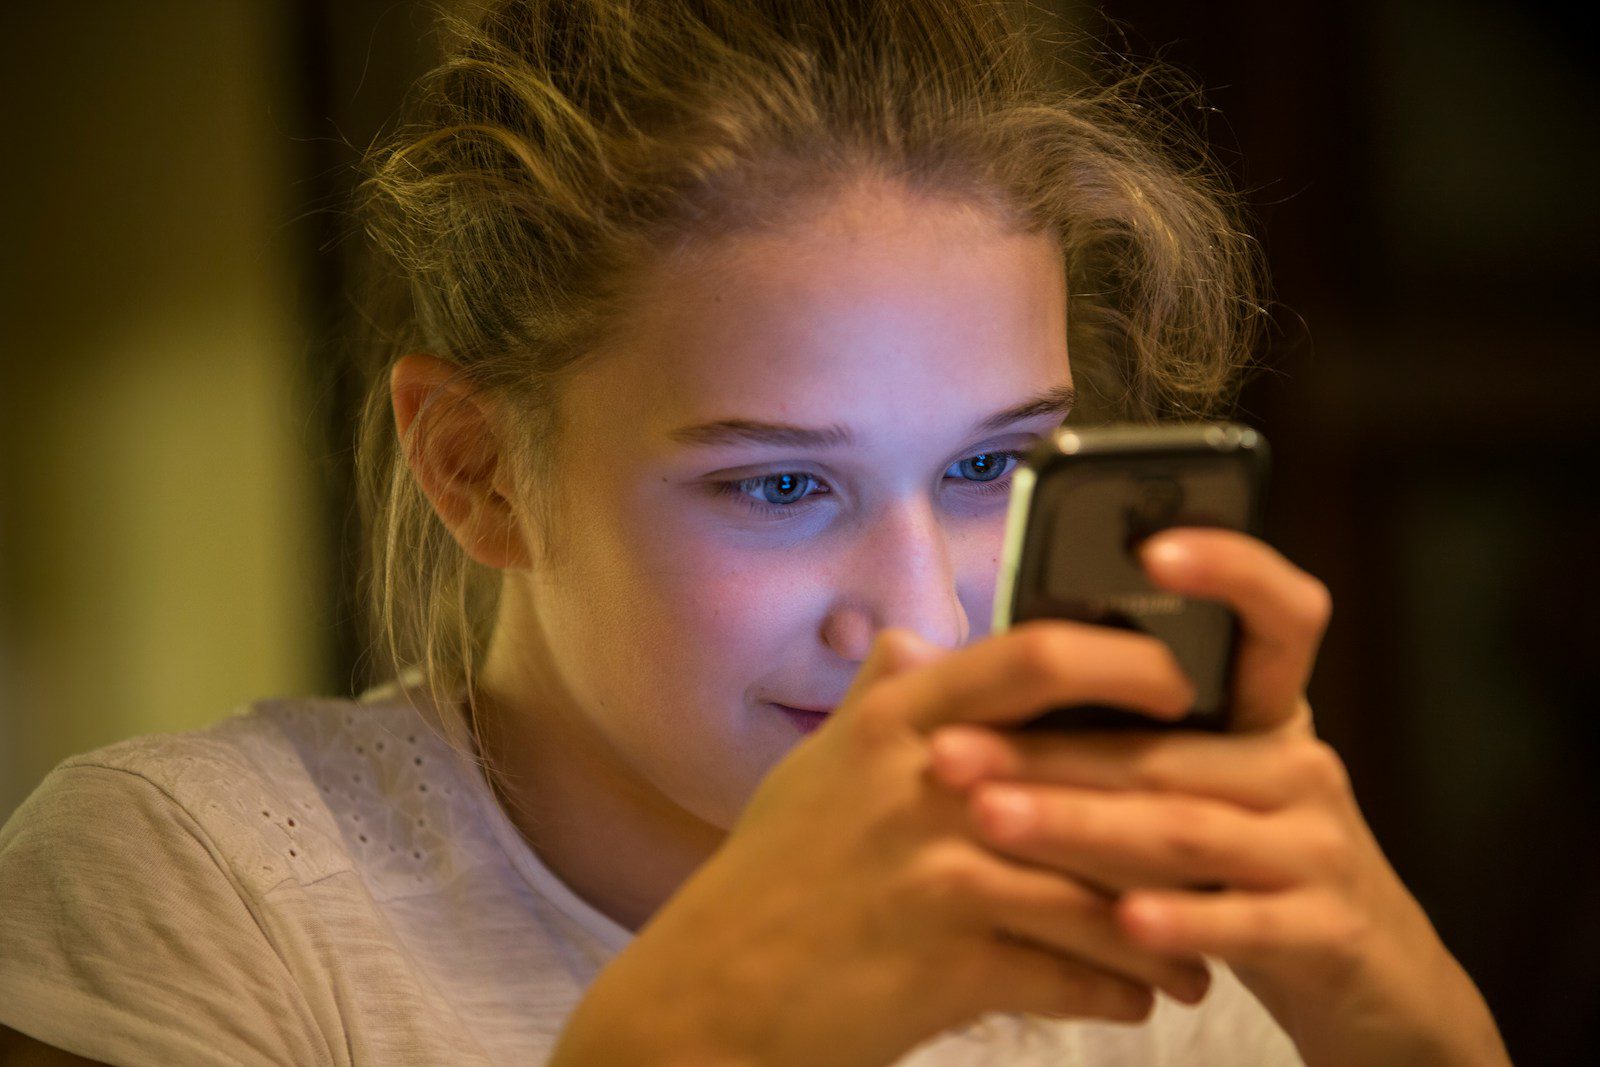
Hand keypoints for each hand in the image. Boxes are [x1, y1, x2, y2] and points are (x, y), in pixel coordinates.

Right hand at [552, 617, 1224, 1066]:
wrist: (713, 994)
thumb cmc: (771, 878)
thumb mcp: (814, 769)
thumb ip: (876, 703)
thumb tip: (912, 644)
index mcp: (898, 722)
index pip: (1034, 656)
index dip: (1124, 660)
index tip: (1179, 684)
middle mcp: (925, 784)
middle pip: (1096, 778)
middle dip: (1176, 816)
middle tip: (1227, 836)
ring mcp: (940, 874)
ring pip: (1101, 889)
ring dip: (1164, 927)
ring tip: (1196, 949)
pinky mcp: (951, 962)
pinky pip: (1072, 973)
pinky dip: (1120, 989)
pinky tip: (1144, 996)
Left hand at [925, 528, 1511, 1066]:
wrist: (1373, 979)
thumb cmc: (1244, 867)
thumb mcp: (1196, 788)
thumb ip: (1109, 734)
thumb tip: (952, 660)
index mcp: (1263, 716)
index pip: (1275, 616)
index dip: (1229, 570)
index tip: (1151, 548)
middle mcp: (1298, 765)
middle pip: (1166, 745)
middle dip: (1045, 749)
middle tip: (947, 749)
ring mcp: (1318, 847)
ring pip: (1185, 828)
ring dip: (1078, 826)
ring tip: (992, 820)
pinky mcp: (1327, 931)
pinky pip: (1242, 923)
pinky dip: (1179, 921)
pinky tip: (1117, 923)